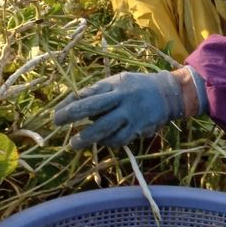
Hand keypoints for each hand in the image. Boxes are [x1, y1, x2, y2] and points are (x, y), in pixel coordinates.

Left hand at [54, 70, 190, 148]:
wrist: (168, 94)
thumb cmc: (136, 87)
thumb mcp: (119, 82)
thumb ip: (99, 91)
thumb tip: (73, 102)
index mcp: (115, 84)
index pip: (89, 92)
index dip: (71, 102)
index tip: (57, 111)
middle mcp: (122, 97)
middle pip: (94, 107)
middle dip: (73, 114)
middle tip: (57, 122)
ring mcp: (131, 114)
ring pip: (105, 128)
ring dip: (87, 137)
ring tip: (74, 144)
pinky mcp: (138, 129)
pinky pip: (119, 139)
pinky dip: (107, 142)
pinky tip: (101, 142)